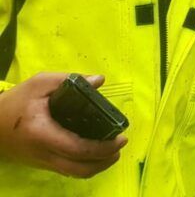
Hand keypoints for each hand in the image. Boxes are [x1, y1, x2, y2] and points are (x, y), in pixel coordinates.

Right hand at [0, 72, 126, 177]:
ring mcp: (42, 162)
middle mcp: (43, 153)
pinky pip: (68, 170)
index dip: (102, 148)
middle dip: (105, 161)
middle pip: (80, 169)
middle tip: (119, 146)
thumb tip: (99, 80)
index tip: (120, 138)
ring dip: (98, 166)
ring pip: (75, 174)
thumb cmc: (16, 102)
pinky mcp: (42, 164)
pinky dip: (85, 165)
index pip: (77, 148)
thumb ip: (69, 80)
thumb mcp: (40, 83)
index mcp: (43, 133)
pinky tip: (95, 153)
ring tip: (112, 151)